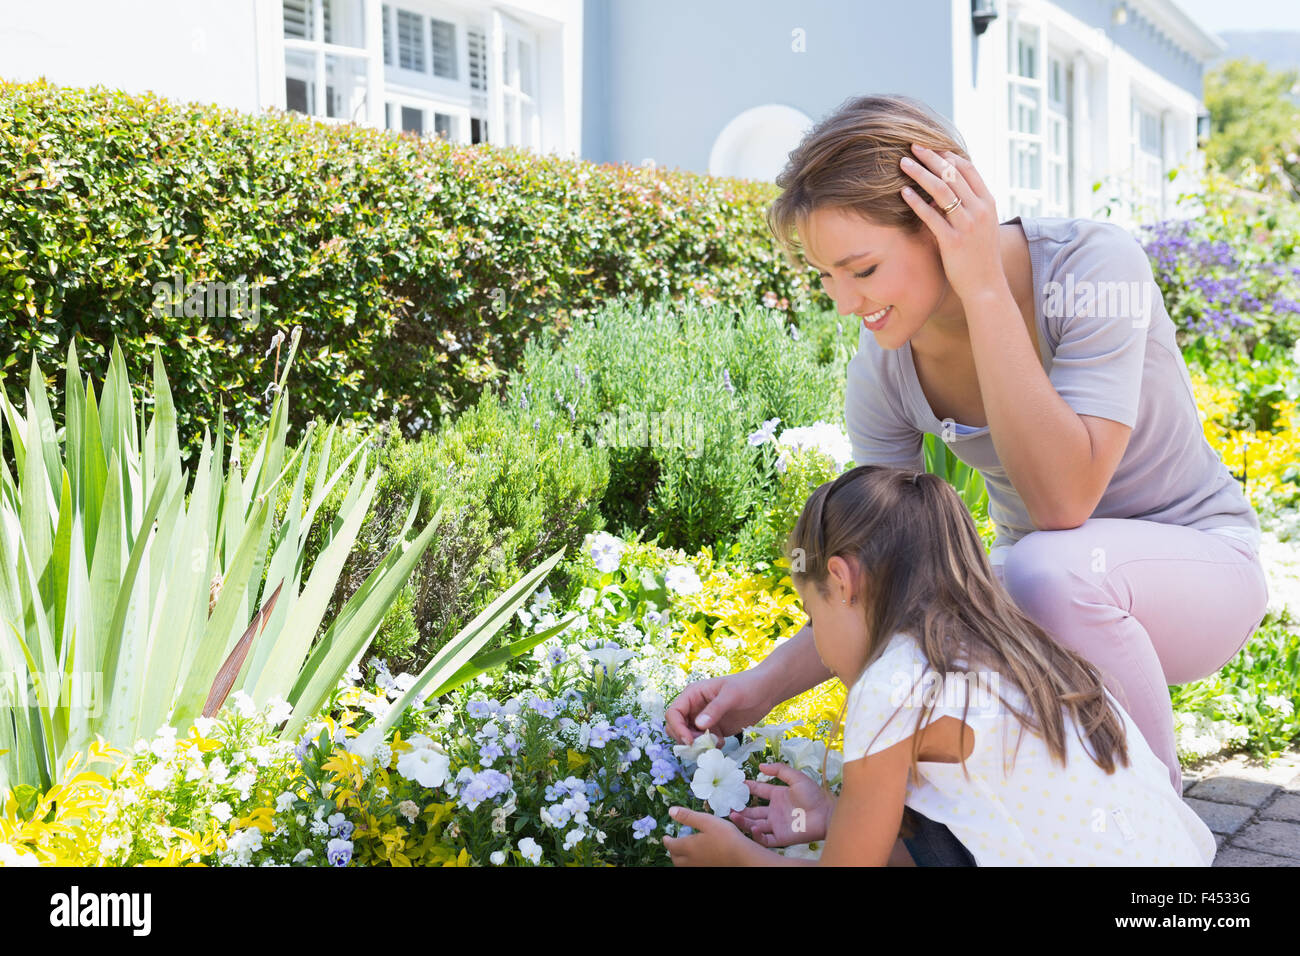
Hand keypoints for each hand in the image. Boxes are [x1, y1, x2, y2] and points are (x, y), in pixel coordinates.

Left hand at [662, 806, 767, 865]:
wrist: (742, 857)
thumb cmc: (725, 837)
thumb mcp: (706, 821)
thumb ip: (688, 816)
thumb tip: (671, 811)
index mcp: (688, 847)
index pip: (671, 845)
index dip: (666, 840)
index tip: (665, 837)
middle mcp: (691, 860)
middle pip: (675, 858)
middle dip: (672, 851)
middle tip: (673, 844)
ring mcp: (700, 867)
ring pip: (683, 866)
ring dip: (679, 859)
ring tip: (682, 853)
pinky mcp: (708, 870)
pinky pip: (693, 868)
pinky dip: (689, 864)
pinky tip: (697, 859)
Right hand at [665, 669, 772, 745]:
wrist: (767, 691)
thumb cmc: (748, 686)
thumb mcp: (731, 695)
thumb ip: (715, 709)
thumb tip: (698, 725)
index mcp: (693, 694)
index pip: (673, 713)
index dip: (677, 728)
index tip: (690, 740)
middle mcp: (695, 707)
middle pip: (676, 728)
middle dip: (685, 739)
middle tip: (703, 744)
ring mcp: (704, 719)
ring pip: (689, 737)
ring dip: (697, 745)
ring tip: (715, 743)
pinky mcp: (715, 729)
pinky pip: (704, 743)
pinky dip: (709, 747)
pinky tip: (723, 742)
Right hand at [730, 761, 834, 846]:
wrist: (826, 814)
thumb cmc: (814, 795)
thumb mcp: (796, 777)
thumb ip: (779, 770)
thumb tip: (761, 766)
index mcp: (778, 795)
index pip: (759, 790)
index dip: (749, 787)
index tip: (737, 784)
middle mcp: (775, 810)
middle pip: (753, 810)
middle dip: (741, 808)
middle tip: (729, 806)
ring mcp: (777, 824)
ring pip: (755, 824)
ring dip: (744, 821)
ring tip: (734, 816)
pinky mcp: (781, 837)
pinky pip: (765, 838)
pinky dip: (757, 835)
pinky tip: (752, 827)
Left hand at [899, 143, 1005, 305]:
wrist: (986, 285)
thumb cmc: (980, 256)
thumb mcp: (982, 226)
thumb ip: (970, 206)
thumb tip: (949, 190)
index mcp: (988, 203)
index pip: (968, 169)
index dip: (948, 156)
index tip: (931, 148)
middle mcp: (980, 210)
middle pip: (952, 174)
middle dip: (931, 157)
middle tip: (912, 146)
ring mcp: (967, 225)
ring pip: (941, 190)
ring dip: (920, 173)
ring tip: (903, 163)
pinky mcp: (953, 241)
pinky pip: (931, 216)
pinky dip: (916, 202)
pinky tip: (903, 193)